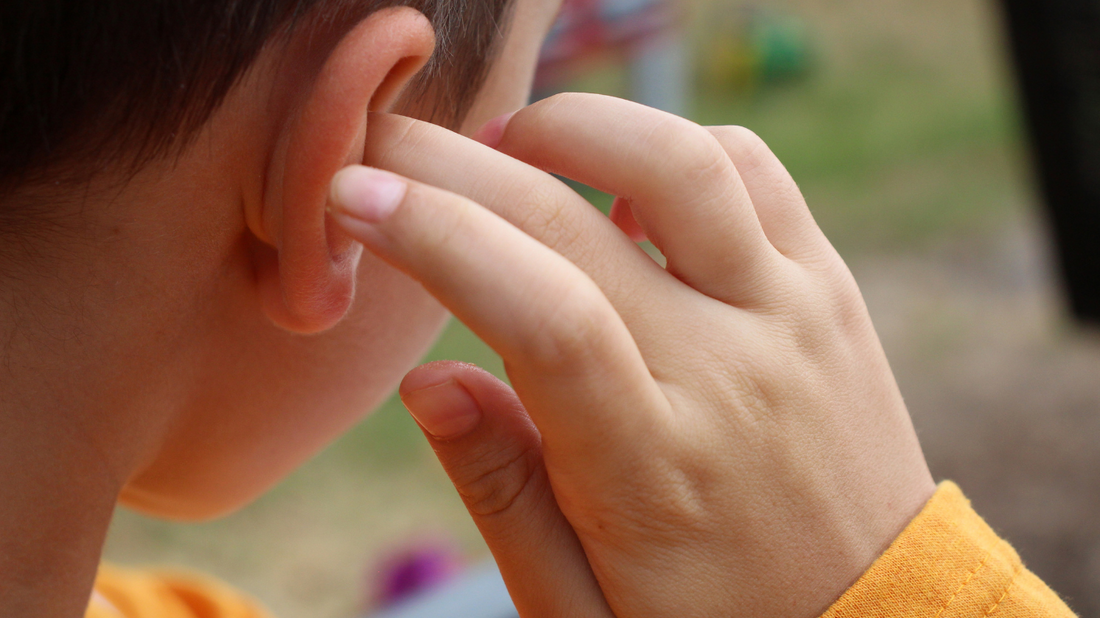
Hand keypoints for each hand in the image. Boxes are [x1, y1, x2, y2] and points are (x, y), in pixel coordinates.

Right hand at [330, 93, 935, 617]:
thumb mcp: (581, 604)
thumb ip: (502, 489)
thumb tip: (426, 376)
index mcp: (655, 466)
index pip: (541, 316)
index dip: (438, 239)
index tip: (355, 196)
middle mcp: (732, 371)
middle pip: (578, 222)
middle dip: (457, 166)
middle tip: (386, 149)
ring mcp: (792, 316)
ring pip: (684, 160)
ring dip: (577, 127)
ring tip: (508, 149)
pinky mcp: (828, 290)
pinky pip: (754, 172)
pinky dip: (673, 147)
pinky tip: (618, 190)